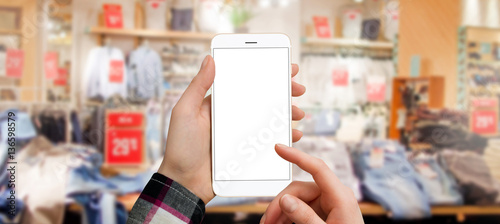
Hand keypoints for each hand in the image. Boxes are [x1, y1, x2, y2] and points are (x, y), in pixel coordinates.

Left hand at [158, 55, 306, 203]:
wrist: (184, 183)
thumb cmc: (180, 146)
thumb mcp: (185, 111)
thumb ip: (198, 86)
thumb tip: (209, 59)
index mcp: (219, 104)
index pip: (245, 83)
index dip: (265, 74)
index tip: (284, 67)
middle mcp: (232, 117)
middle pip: (262, 99)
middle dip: (282, 92)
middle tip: (298, 89)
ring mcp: (241, 135)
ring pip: (268, 119)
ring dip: (286, 113)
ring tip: (298, 113)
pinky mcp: (247, 152)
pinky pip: (268, 141)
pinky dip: (283, 137)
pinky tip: (294, 134)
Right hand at [261, 144, 363, 223]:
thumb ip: (305, 217)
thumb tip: (285, 199)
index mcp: (341, 196)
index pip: (317, 168)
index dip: (297, 156)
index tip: (279, 148)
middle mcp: (335, 196)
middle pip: (299, 189)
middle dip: (280, 204)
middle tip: (266, 222)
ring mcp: (329, 203)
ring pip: (297, 200)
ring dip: (281, 213)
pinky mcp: (324, 212)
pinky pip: (301, 208)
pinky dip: (288, 217)